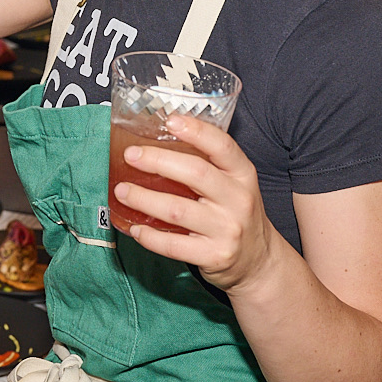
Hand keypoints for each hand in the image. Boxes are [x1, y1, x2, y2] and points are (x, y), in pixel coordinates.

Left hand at [112, 114, 278, 294]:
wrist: (258, 260)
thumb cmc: (235, 213)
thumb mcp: (234, 184)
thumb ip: (207, 164)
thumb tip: (157, 142)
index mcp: (243, 174)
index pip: (223, 146)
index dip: (197, 131)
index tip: (170, 121)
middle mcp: (238, 199)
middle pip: (196, 173)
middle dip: (158, 161)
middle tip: (131, 155)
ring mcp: (227, 229)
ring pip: (177, 210)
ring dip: (144, 199)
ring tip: (122, 191)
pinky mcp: (214, 256)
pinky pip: (174, 245)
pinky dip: (150, 236)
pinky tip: (135, 228)